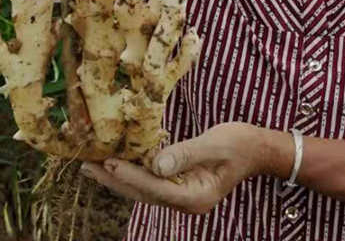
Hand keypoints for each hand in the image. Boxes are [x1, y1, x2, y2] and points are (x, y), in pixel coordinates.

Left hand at [81, 122, 266, 214]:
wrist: (257, 148)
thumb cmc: (240, 143)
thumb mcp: (216, 144)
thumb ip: (187, 153)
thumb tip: (157, 163)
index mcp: (196, 197)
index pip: (155, 188)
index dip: (132, 175)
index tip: (109, 162)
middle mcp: (185, 201)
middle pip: (142, 192)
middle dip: (114, 179)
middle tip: (86, 164)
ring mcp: (181, 194)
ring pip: (142, 188)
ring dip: (117, 176)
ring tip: (91, 164)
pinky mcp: (179, 183)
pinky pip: (150, 179)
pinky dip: (132, 170)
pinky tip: (116, 162)